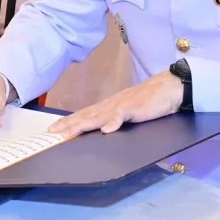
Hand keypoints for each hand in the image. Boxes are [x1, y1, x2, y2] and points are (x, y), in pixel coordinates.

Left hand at [48, 70, 183, 136]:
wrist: (168, 86)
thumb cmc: (149, 99)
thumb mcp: (129, 110)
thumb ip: (116, 118)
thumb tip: (104, 129)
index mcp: (109, 106)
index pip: (85, 114)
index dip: (69, 121)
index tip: (54, 128)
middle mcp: (110, 105)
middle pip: (85, 116)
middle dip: (68, 124)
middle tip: (51, 132)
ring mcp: (121, 106)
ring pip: (98, 116)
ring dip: (82, 125)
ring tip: (68, 132)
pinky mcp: (134, 108)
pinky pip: (122, 115)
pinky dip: (113, 122)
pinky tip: (106, 130)